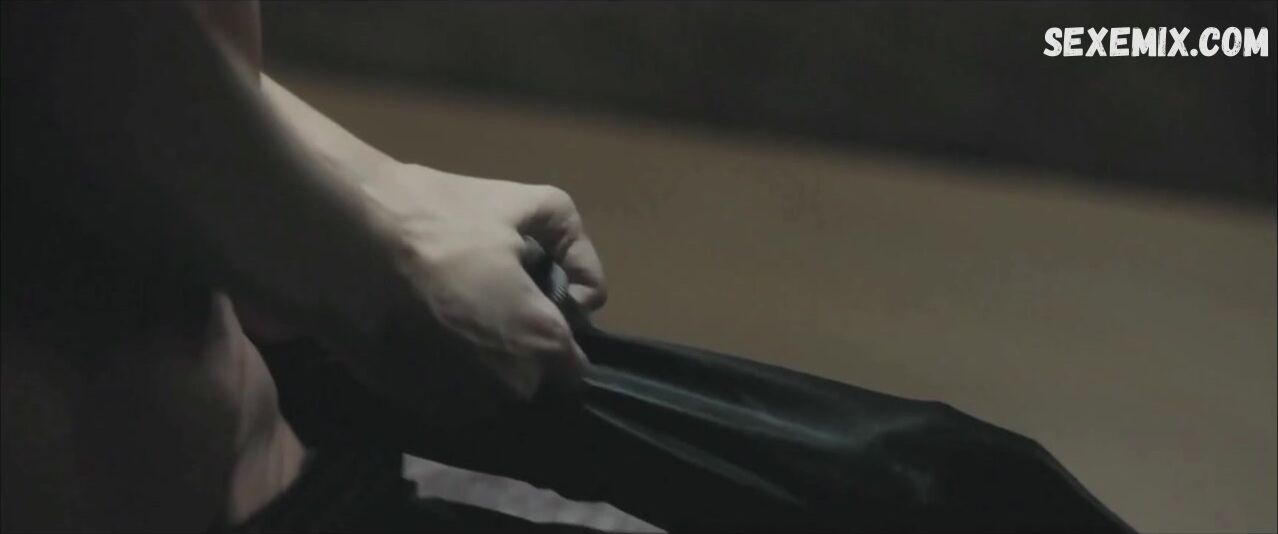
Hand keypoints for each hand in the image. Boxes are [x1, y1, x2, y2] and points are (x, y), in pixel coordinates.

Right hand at [360, 163, 606, 399]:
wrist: (340, 239)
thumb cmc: (438, 217)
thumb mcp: (528, 202)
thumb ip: (576, 245)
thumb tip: (586, 294)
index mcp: (543, 343)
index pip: (575, 368)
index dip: (558, 335)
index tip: (536, 306)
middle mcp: (507, 388)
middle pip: (530, 381)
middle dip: (518, 349)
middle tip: (486, 301)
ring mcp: (456, 403)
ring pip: (486, 395)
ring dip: (479, 367)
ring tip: (448, 316)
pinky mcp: (409, 405)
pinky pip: (444, 398)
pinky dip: (440, 374)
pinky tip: (420, 332)